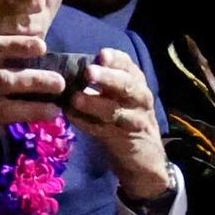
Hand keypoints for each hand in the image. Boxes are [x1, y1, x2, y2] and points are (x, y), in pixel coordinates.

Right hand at [0, 35, 68, 188]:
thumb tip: (9, 60)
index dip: (16, 45)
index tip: (41, 46)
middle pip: (1, 77)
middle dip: (34, 79)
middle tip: (59, 81)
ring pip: (2, 104)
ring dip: (32, 106)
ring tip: (55, 108)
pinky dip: (12, 123)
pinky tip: (31, 122)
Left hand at [64, 47, 173, 208]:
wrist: (145, 159)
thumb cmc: (126, 121)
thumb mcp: (121, 98)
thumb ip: (104, 83)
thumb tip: (70, 70)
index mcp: (137, 84)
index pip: (129, 66)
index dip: (116, 59)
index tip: (101, 54)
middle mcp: (139, 100)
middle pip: (126, 85)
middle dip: (107, 77)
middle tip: (89, 72)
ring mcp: (134, 121)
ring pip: (115, 110)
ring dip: (94, 103)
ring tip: (75, 98)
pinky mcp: (124, 141)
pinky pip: (103, 130)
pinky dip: (86, 123)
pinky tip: (71, 117)